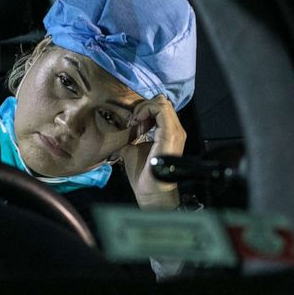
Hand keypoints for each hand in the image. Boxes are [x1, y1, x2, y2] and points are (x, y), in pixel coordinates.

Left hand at [119, 95, 185, 209]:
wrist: (150, 191)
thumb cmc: (142, 174)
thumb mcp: (132, 150)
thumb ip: (131, 138)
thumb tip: (117, 133)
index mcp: (169, 132)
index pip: (160, 107)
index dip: (144, 109)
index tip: (132, 123)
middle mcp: (176, 130)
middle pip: (162, 102)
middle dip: (144, 106)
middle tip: (133, 121)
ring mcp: (175, 132)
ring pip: (162, 103)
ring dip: (144, 108)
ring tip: (135, 122)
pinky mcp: (171, 134)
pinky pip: (161, 110)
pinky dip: (146, 111)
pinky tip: (137, 123)